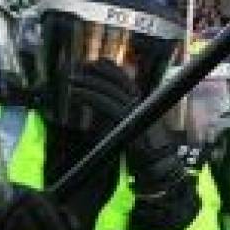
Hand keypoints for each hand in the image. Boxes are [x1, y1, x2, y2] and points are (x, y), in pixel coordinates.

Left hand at [72, 59, 187, 205]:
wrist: (158, 167)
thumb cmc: (144, 152)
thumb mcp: (132, 129)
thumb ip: (120, 117)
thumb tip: (103, 111)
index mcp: (142, 103)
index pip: (126, 80)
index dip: (111, 69)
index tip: (96, 61)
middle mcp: (140, 104)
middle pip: (117, 81)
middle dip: (97, 71)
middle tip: (79, 66)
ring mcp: (135, 112)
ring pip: (109, 90)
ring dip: (88, 83)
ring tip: (71, 80)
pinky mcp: (127, 122)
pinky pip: (104, 104)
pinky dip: (88, 96)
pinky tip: (74, 94)